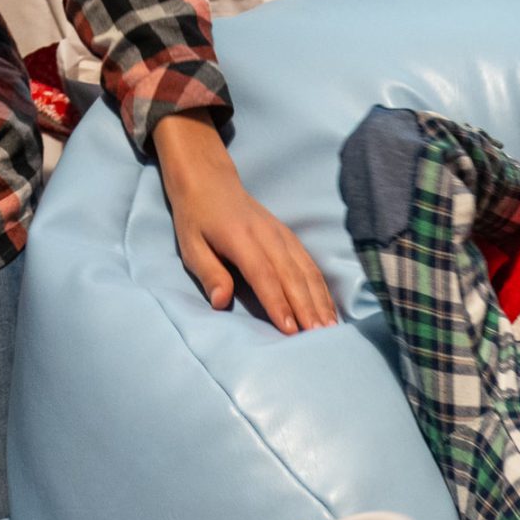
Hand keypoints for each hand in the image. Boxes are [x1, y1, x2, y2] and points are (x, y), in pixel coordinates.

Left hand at [152, 113, 337, 333]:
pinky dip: (321, 289)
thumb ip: (209, 273)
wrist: (211, 181)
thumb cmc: (197, 218)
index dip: (277, 303)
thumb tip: (220, 302)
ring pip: (307, 271)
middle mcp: (269, 236)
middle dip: (306, 308)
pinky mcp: (290, 238)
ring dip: (320, 301)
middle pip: (292, 277)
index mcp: (241, 239)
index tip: (289, 329)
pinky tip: (328, 309)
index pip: (264, 275)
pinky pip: (311, 265)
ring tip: (329, 328)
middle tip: (317, 337)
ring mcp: (283, 236)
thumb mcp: (191, 245)